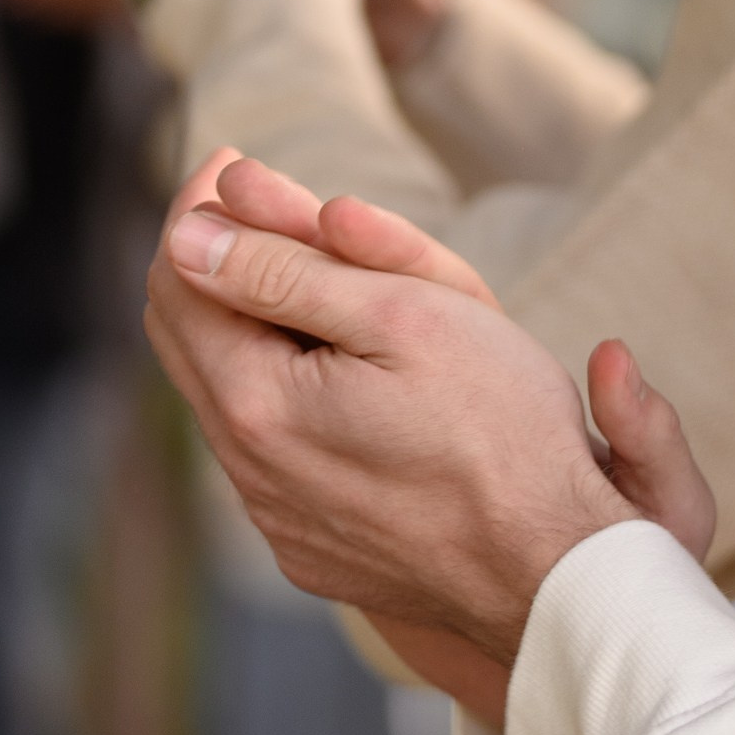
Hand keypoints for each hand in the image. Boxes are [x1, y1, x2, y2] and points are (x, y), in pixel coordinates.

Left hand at [143, 150, 715, 723]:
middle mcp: (249, 473)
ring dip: (255, 327)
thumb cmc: (502, 431)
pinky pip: (272, 453)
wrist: (555, 575)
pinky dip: (287, 391)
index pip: (179, 281)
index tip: (236, 160)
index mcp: (255, 406)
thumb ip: (281, 270)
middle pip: (188, 338)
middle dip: (217, 259)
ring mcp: (280, 519)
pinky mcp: (315, 550)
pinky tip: (344, 368)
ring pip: (230, 396)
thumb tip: (188, 234)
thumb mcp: (402, 314)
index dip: (201, 207)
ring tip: (318, 277)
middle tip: (261, 202)